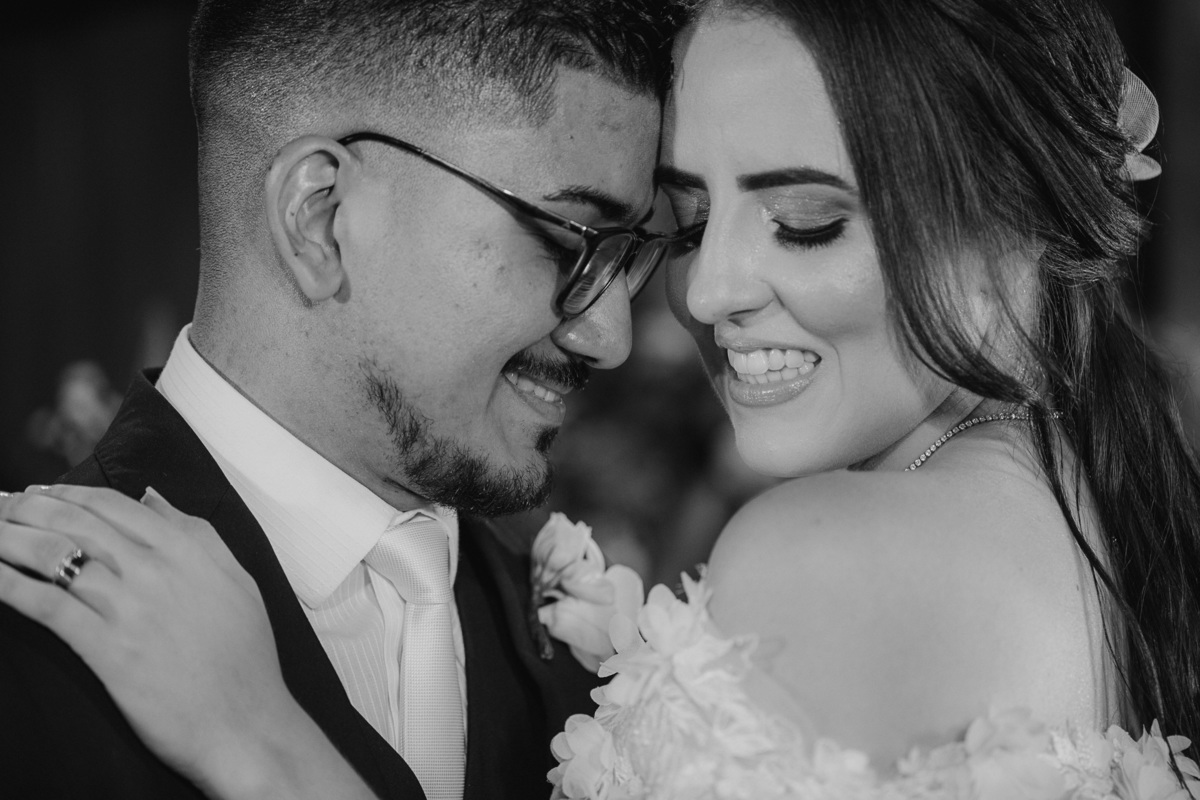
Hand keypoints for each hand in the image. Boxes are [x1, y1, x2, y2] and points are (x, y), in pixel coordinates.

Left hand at [0, 485, 375, 799]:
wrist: (246, 723)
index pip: (114, 504)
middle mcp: (155, 571)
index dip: (67, 494)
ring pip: (55, 557)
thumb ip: (198, 533)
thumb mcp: (238, 580)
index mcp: (187, 551)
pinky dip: (10, 586)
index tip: (39, 494)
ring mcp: (129, 609)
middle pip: (76, 523)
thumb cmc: (246, 658)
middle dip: (28, 508)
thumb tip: (153, 498)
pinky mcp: (107, 649)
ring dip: (9, 538)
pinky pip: (47, 606)